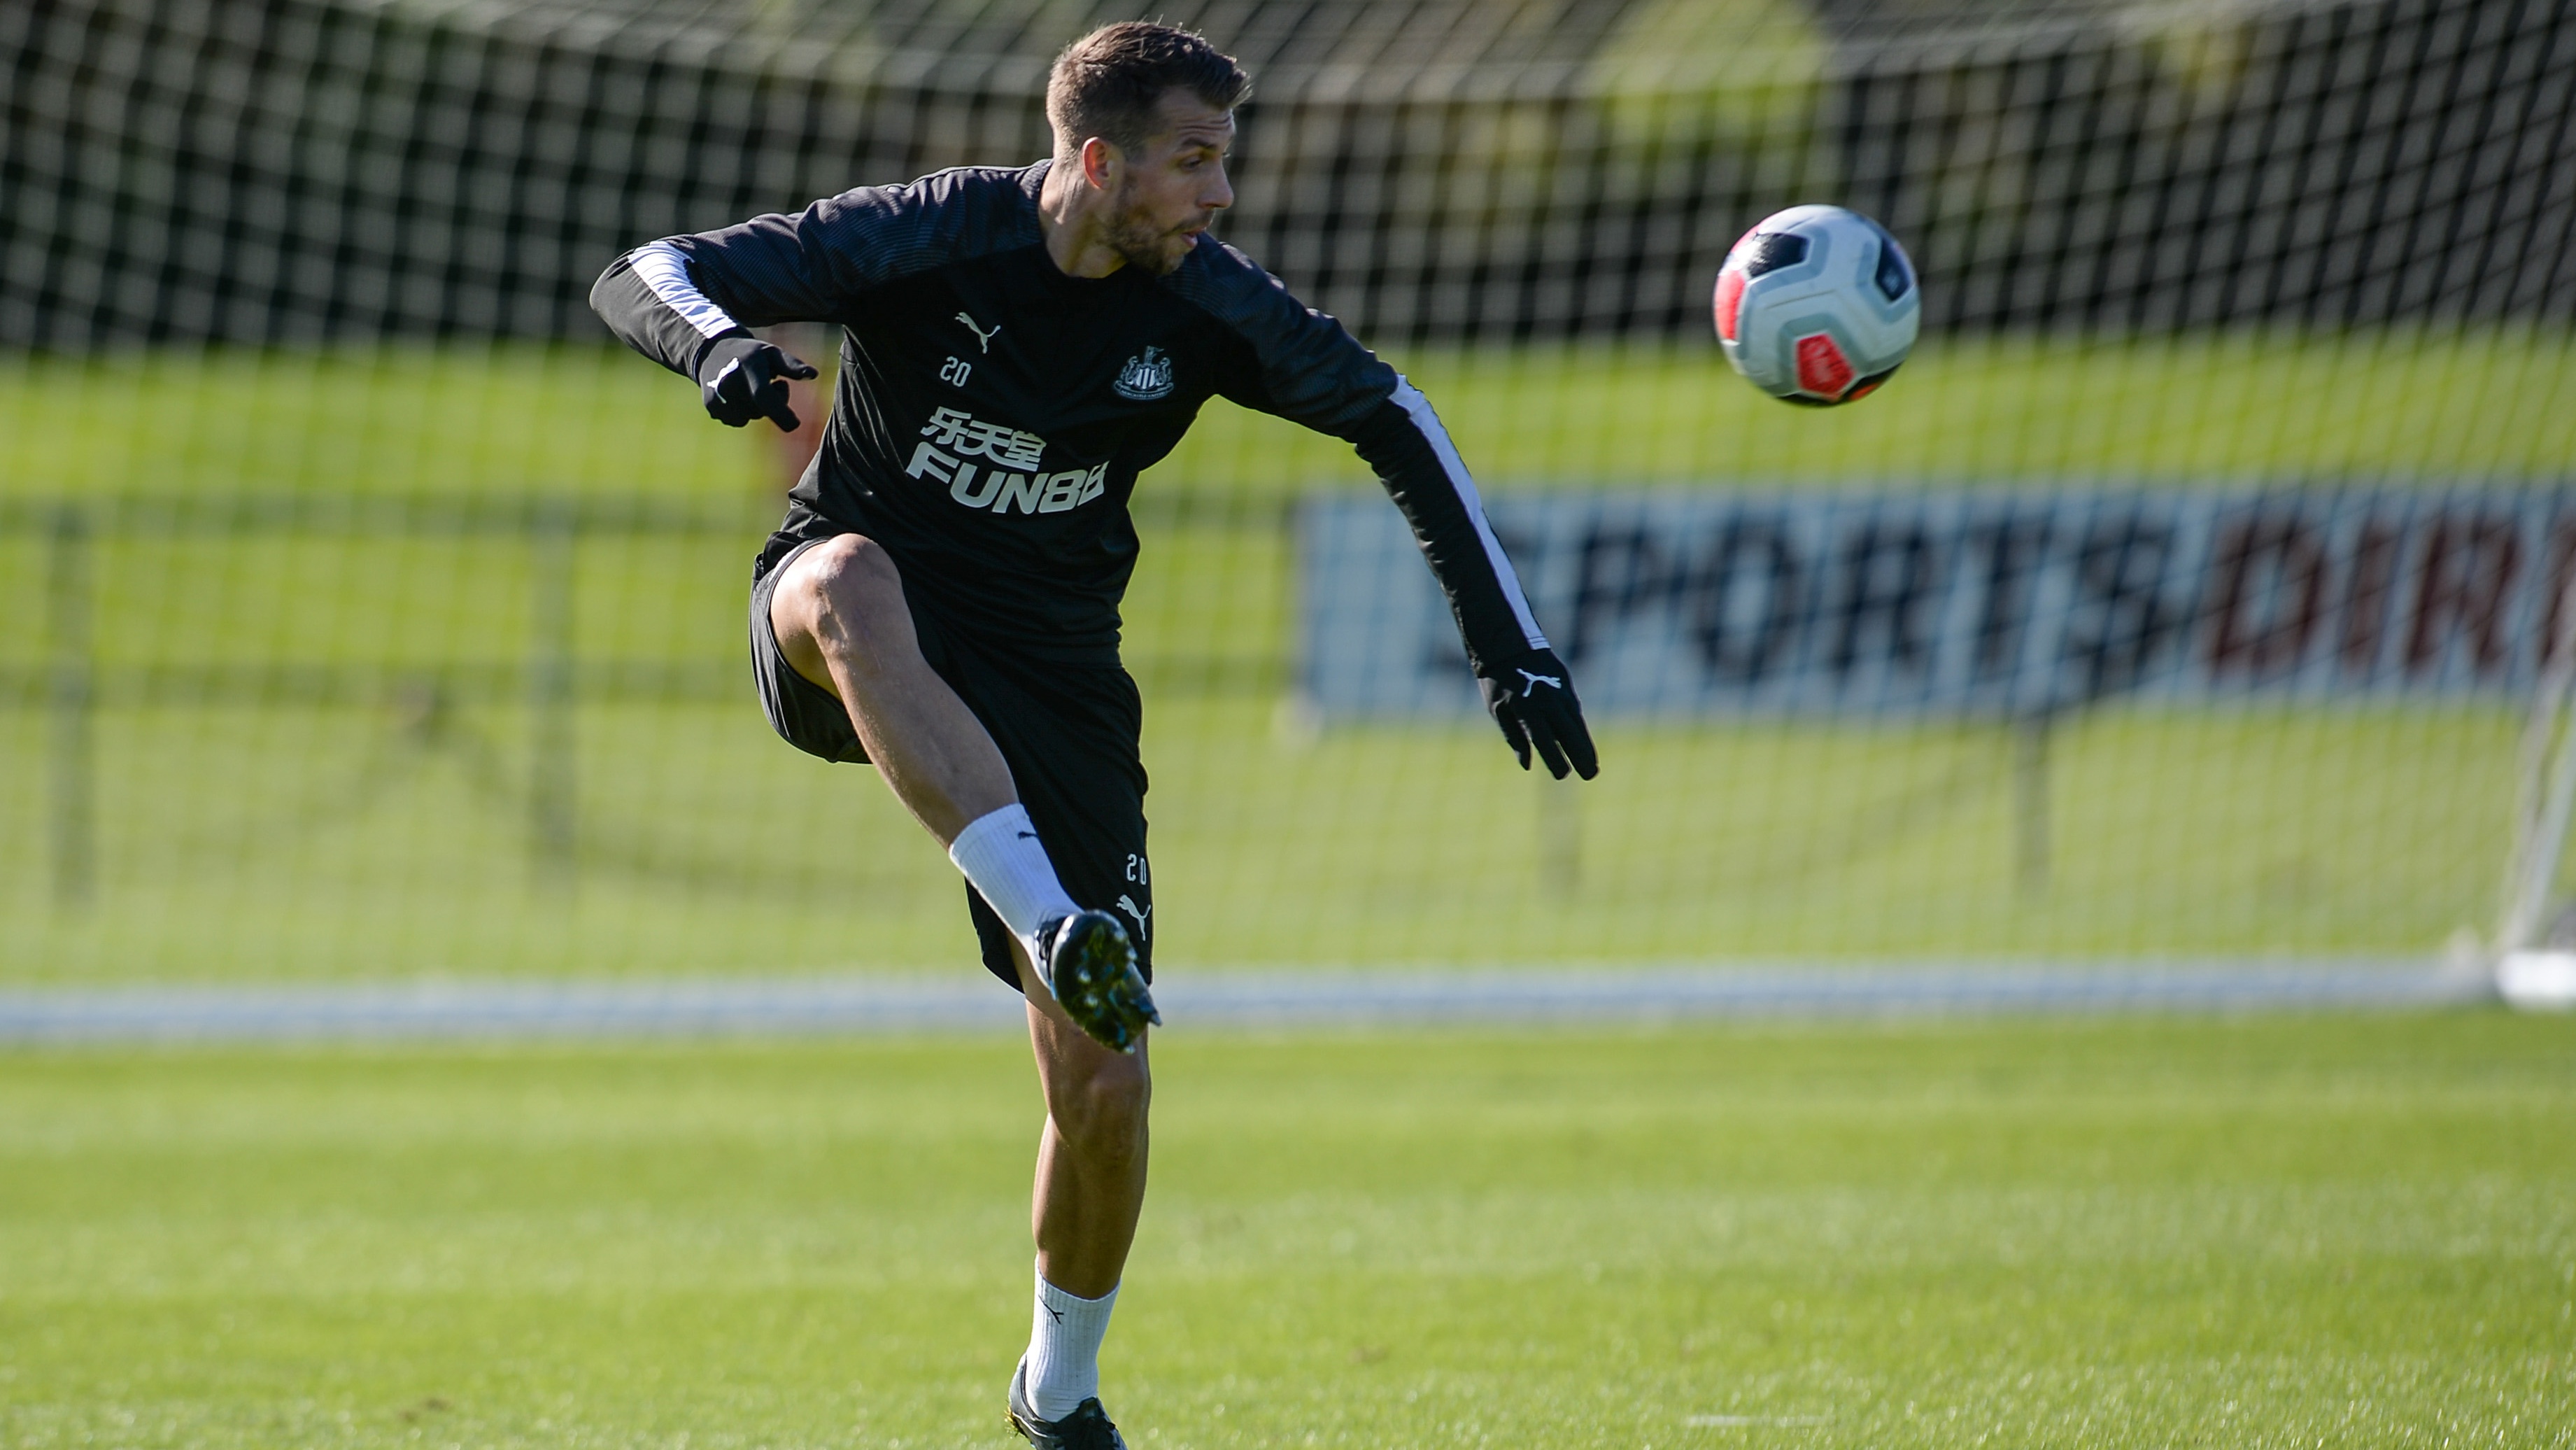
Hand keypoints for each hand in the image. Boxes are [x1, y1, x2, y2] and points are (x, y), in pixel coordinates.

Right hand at [695, 335, 817, 430]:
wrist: (713, 351)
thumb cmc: (751, 353)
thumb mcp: (772, 353)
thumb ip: (792, 365)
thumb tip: (814, 375)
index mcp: (747, 366)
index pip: (762, 395)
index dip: (780, 412)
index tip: (795, 424)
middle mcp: (728, 382)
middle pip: (762, 410)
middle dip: (773, 403)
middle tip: (771, 383)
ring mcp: (717, 396)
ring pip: (750, 417)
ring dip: (756, 408)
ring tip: (749, 387)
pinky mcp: (711, 407)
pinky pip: (738, 421)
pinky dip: (742, 412)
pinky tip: (737, 395)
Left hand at [1476, 647, 1598, 779]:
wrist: (1507, 642)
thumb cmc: (1497, 681)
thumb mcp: (1497, 709)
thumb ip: (1514, 737)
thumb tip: (1527, 764)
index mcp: (1525, 707)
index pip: (1544, 739)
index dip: (1556, 759)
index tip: (1563, 775)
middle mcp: (1546, 699)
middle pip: (1569, 733)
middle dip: (1581, 756)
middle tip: (1590, 775)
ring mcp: (1558, 691)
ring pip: (1576, 722)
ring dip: (1585, 744)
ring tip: (1592, 764)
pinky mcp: (1565, 684)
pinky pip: (1574, 711)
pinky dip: (1579, 728)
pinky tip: (1583, 743)